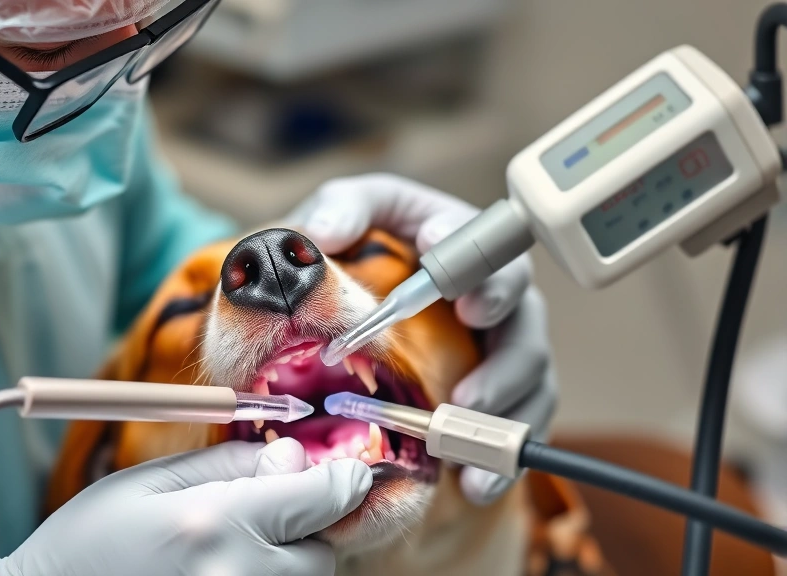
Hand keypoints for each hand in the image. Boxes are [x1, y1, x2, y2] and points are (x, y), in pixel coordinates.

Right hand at [0, 439, 371, 575]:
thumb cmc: (84, 544)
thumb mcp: (147, 482)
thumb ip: (228, 464)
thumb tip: (293, 454)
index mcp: (215, 524)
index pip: (324, 496)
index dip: (340, 476)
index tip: (342, 469)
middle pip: (323, 551)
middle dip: (306, 525)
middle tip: (261, 514)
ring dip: (288, 561)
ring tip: (232, 550)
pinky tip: (226, 570)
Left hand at [289, 173, 557, 504]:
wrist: (364, 303)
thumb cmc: (364, 245)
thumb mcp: (355, 210)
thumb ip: (346, 206)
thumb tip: (328, 230)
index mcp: (465, 242)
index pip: (484, 245)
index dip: (473, 262)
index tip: (450, 281)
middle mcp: (496, 293)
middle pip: (521, 316)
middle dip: (502, 349)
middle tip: (468, 372)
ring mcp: (506, 344)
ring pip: (529, 377)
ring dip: (500, 412)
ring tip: (463, 440)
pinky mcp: (505, 394)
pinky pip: (519, 427)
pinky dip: (501, 459)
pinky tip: (473, 485)